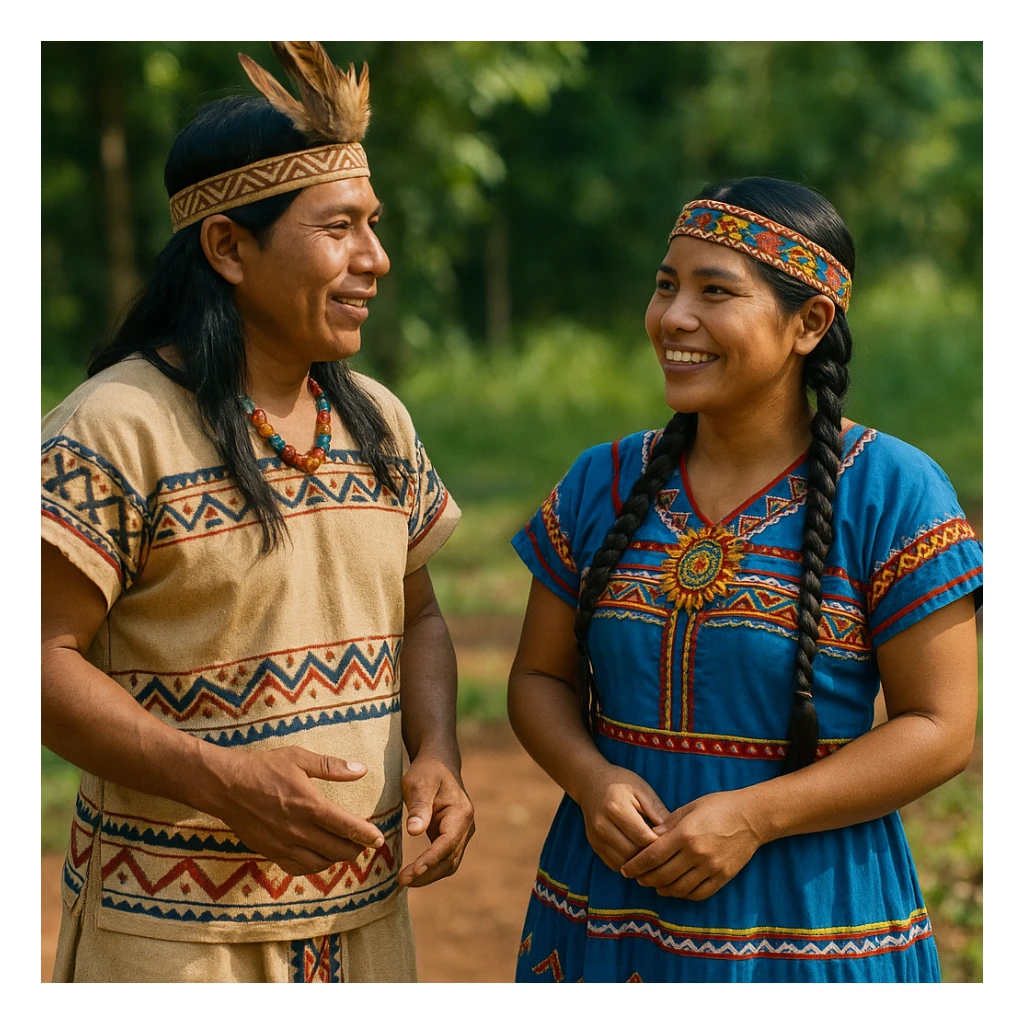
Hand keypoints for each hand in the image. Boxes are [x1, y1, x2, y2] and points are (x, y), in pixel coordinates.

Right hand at [201, 745, 384, 875]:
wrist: (226, 786)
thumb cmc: (263, 767)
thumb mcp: (298, 758)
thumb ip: (331, 766)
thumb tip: (360, 769)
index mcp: (309, 805)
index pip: (345, 827)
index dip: (366, 835)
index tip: (379, 839)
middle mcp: (298, 829)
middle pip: (337, 850)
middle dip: (356, 849)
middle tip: (365, 843)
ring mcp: (284, 844)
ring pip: (320, 863)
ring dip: (336, 858)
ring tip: (345, 849)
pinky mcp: (271, 852)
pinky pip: (298, 869)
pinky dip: (314, 866)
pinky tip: (320, 857)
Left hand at [398, 755, 474, 886]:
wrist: (439, 764)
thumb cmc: (427, 771)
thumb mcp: (419, 783)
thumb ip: (418, 807)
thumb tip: (414, 831)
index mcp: (461, 813)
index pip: (447, 843)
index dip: (429, 861)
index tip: (409, 874)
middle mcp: (466, 826)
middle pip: (450, 859)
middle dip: (427, 874)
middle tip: (401, 883)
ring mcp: (461, 833)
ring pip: (449, 863)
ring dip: (429, 875)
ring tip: (404, 882)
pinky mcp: (453, 837)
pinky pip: (444, 858)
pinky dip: (430, 869)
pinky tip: (413, 874)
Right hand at [576, 765, 669, 871]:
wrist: (591, 782)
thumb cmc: (620, 783)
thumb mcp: (642, 789)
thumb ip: (657, 810)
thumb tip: (673, 832)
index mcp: (616, 808)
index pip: (643, 838)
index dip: (661, 843)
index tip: (673, 841)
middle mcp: (602, 825)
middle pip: (633, 854)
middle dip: (651, 856)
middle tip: (665, 851)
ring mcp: (596, 837)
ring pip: (624, 864)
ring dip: (640, 863)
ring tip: (652, 854)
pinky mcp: (594, 845)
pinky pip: (615, 865)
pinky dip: (629, 864)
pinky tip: (638, 855)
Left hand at [619, 789, 762, 899]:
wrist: (753, 817)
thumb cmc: (719, 806)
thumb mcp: (690, 808)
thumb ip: (668, 824)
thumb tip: (648, 837)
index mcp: (686, 834)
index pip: (653, 856)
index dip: (636, 865)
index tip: (626, 869)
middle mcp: (697, 854)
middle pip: (663, 875)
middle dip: (646, 879)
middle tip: (637, 878)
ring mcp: (711, 868)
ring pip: (679, 888)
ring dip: (662, 889)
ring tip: (654, 884)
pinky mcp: (723, 877)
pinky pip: (698, 893)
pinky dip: (683, 894)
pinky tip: (675, 889)